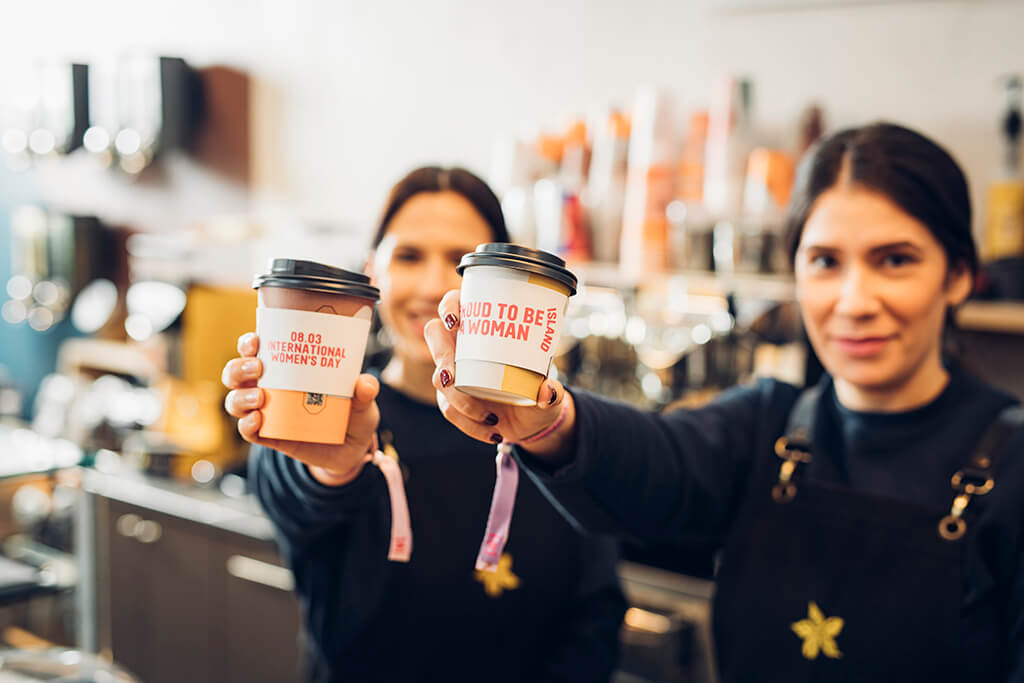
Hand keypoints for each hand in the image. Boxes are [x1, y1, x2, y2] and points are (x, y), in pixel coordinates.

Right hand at [222, 333, 379, 484]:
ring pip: (235, 401)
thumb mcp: (362, 401)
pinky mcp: (269, 437)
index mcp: (288, 370)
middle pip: (236, 373)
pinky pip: (247, 431)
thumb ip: (365, 391)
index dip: (248, 343)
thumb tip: (364, 384)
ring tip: (259, 397)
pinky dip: (246, 425)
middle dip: (239, 368)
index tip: (256, 340)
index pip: (258, 350)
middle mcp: (270, 388)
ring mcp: (266, 413)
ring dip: (240, 397)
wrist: (351, 450)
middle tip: (258, 368)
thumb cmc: (352, 415)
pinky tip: (257, 420)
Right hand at [423, 290, 574, 460]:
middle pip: (435, 336)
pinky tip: (492, 432)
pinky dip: (469, 424)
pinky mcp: (451, 399)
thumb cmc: (537, 389)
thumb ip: (552, 391)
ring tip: (489, 416)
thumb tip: (547, 392)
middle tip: (453, 375)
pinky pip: (449, 409)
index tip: (456, 321)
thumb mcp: (550, 390)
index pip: (455, 303)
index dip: (449, 306)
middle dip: (441, 354)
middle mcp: (462, 346)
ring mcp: (453, 373)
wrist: (531, 420)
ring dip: (459, 399)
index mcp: (482, 327)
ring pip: (439, 379)